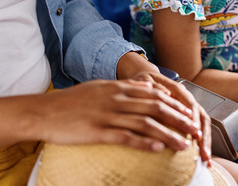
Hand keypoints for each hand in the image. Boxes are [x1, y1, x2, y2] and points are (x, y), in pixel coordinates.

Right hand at [33, 79, 199, 153]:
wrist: (43, 112)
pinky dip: (144, 143)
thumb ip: (122, 88)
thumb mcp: (98, 88)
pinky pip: (126, 138)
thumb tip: (145, 89)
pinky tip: (158, 149)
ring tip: (184, 144)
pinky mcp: (98, 132)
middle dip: (179, 120)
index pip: (153, 94)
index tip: (189, 113)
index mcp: (117, 88)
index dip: (174, 105)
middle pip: (155, 109)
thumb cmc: (70, 102)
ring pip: (146, 124)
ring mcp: (107, 115)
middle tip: (195, 130)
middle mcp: (116, 99)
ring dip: (168, 135)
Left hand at [129, 70, 211, 163]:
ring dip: (205, 142)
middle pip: (200, 116)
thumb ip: (152, 87)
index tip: (194, 134)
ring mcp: (188, 108)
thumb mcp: (144, 80)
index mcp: (177, 89)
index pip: (189, 103)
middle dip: (204, 136)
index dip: (192, 119)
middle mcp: (187, 98)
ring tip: (206, 158)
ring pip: (201, 124)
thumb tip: (163, 93)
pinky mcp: (186, 117)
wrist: (146, 79)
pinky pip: (197, 129)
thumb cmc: (144, 81)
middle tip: (204, 153)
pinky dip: (200, 143)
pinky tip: (201, 155)